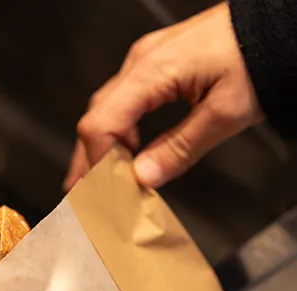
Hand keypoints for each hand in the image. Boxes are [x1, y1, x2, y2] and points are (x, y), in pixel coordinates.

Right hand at [65, 2, 263, 190]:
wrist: (281, 25)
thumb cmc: (260, 56)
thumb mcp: (226, 113)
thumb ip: (180, 148)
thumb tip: (142, 177)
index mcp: (150, 72)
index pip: (100, 124)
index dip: (97, 162)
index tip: (104, 191)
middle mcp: (140, 62)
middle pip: (96, 116)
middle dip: (89, 158)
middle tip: (84, 193)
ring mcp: (146, 59)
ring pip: (107, 108)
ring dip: (103, 144)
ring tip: (103, 178)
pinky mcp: (158, 61)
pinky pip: (124, 98)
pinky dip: (119, 128)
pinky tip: (127, 148)